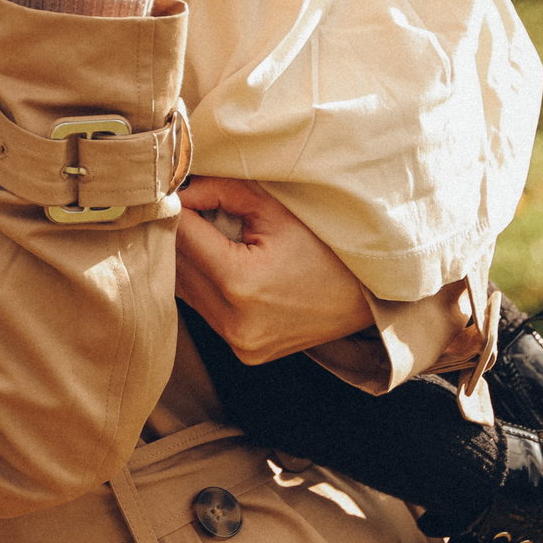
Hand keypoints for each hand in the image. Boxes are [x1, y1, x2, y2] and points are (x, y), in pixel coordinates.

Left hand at [174, 176, 373, 363]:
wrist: (366, 297)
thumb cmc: (325, 247)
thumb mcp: (276, 210)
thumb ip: (224, 192)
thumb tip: (182, 191)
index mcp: (241, 283)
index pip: (183, 237)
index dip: (176, 208)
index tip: (176, 189)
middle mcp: (234, 321)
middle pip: (178, 266)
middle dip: (179, 233)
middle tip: (189, 206)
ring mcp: (238, 343)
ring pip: (184, 292)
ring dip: (185, 262)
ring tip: (204, 234)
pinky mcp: (242, 353)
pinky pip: (204, 312)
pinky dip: (203, 286)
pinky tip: (217, 265)